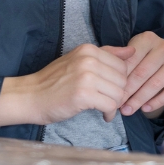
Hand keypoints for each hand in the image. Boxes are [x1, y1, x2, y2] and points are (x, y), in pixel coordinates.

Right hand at [0, 43, 134, 126]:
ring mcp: (86, 76)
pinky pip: (110, 105)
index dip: (119, 81)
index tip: (109, 89)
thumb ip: (107, 54)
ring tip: (103, 108)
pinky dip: (109, 113)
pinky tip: (102, 115)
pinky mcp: (84, 94)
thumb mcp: (79, 60)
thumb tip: (132, 50)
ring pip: (119, 93)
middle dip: (118, 94)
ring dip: (114, 105)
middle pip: (123, 80)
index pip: (122, 65)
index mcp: (89, 49)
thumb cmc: (55, 81)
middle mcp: (89, 59)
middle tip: (107, 101)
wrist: (31, 96)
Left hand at [118, 31, 163, 116]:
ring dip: (140, 99)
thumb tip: (109, 69)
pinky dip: (157, 102)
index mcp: (149, 38)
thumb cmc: (142, 62)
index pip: (131, 59)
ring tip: (128, 110)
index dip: (120, 77)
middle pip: (143, 72)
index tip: (111, 92)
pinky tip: (145, 108)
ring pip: (157, 83)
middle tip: (118, 105)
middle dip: (129, 91)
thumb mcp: (128, 57)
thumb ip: (117, 60)